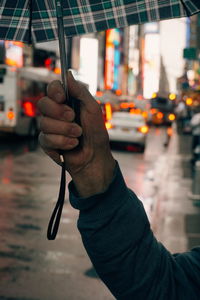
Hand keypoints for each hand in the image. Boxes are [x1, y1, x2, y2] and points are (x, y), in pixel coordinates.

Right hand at [37, 72, 114, 196]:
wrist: (95, 157)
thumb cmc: (96, 133)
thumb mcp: (93, 109)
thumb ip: (80, 91)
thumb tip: (68, 74)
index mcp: (66, 102)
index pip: (52, 89)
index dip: (54, 91)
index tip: (62, 97)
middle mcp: (55, 113)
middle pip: (43, 103)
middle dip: (59, 112)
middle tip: (73, 118)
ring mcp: (49, 128)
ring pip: (44, 123)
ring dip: (65, 130)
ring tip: (78, 135)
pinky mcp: (46, 143)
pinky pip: (45, 138)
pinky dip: (62, 142)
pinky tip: (72, 145)